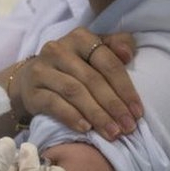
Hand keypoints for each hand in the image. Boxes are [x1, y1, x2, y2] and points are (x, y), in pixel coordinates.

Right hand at [13, 28, 141, 139]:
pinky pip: (53, 103)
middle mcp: (58, 49)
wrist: (31, 78)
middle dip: (113, 105)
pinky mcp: (31, 90)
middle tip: (128, 127)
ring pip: (74, 92)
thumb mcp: (94, 51)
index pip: (107, 62)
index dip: (125, 88)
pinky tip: (85, 128)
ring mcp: (42, 69)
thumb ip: (116, 45)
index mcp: (79, 38)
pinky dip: (71, 117)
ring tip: (112, 132)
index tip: (138, 112)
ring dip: (96, 114)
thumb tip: (127, 54)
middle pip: (92, 79)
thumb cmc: (73, 66)